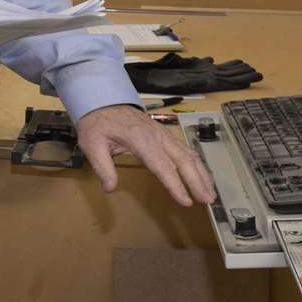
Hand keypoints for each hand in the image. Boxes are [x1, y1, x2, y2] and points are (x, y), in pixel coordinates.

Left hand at [75, 104, 215, 206]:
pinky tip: (203, 176)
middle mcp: (157, 136)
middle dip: (196, 181)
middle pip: (182, 160)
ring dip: (201, 174)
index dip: (175, 184)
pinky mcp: (165, 134)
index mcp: (140, 139)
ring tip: (210, 193)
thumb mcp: (92, 144)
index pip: (162, 165)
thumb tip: (110, 188)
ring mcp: (163, 134)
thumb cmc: (98, 123)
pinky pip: (185, 149)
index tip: (185, 201)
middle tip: (207, 201)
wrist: (103, 100)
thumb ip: (102, 167)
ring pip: (188, 154)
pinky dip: (197, 164)